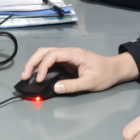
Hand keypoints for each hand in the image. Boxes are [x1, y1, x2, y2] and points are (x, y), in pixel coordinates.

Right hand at [20, 47, 138, 93]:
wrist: (115, 70)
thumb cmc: (105, 74)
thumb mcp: (91, 82)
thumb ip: (74, 85)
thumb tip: (55, 88)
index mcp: (74, 54)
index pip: (52, 55)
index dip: (42, 66)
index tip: (38, 80)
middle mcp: (68, 52)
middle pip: (45, 51)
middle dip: (32, 62)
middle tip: (24, 76)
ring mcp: (67, 56)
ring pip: (45, 54)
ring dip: (34, 63)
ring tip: (27, 76)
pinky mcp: (66, 62)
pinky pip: (50, 61)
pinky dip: (40, 67)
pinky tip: (36, 76)